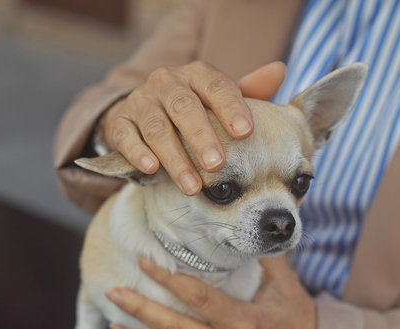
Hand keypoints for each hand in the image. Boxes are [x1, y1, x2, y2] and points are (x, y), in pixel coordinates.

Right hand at [101, 61, 285, 195]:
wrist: (144, 114)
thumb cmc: (195, 111)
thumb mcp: (222, 102)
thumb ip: (251, 91)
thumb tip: (279, 71)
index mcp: (196, 74)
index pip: (216, 86)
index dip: (231, 108)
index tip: (245, 132)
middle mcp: (167, 82)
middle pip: (184, 107)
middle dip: (201, 138)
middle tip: (217, 165)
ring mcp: (140, 101)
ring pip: (156, 128)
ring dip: (175, 158)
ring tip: (192, 186)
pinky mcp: (119, 122)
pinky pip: (126, 137)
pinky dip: (138, 154)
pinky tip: (151, 170)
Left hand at [107, 256, 315, 328]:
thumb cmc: (297, 317)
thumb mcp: (285, 284)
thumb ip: (262, 256)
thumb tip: (245, 224)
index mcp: (244, 322)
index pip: (196, 298)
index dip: (167, 279)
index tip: (144, 263)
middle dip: (139, 309)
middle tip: (113, 291)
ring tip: (115, 322)